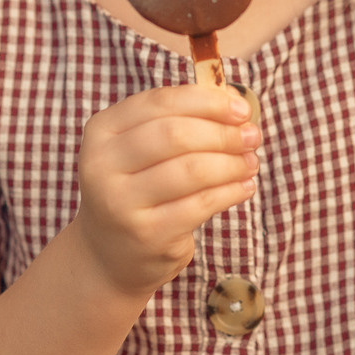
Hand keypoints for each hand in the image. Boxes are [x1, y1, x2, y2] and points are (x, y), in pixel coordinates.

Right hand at [70, 84, 259, 298]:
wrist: (109, 253)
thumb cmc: (137, 188)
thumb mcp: (141, 149)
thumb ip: (179, 120)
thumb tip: (233, 101)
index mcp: (102, 131)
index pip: (160, 102)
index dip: (207, 101)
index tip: (242, 108)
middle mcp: (102, 165)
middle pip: (175, 135)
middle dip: (223, 133)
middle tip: (252, 136)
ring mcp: (121, 203)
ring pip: (192, 170)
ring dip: (231, 163)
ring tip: (251, 162)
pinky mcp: (147, 234)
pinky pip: (201, 204)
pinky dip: (230, 191)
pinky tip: (244, 186)